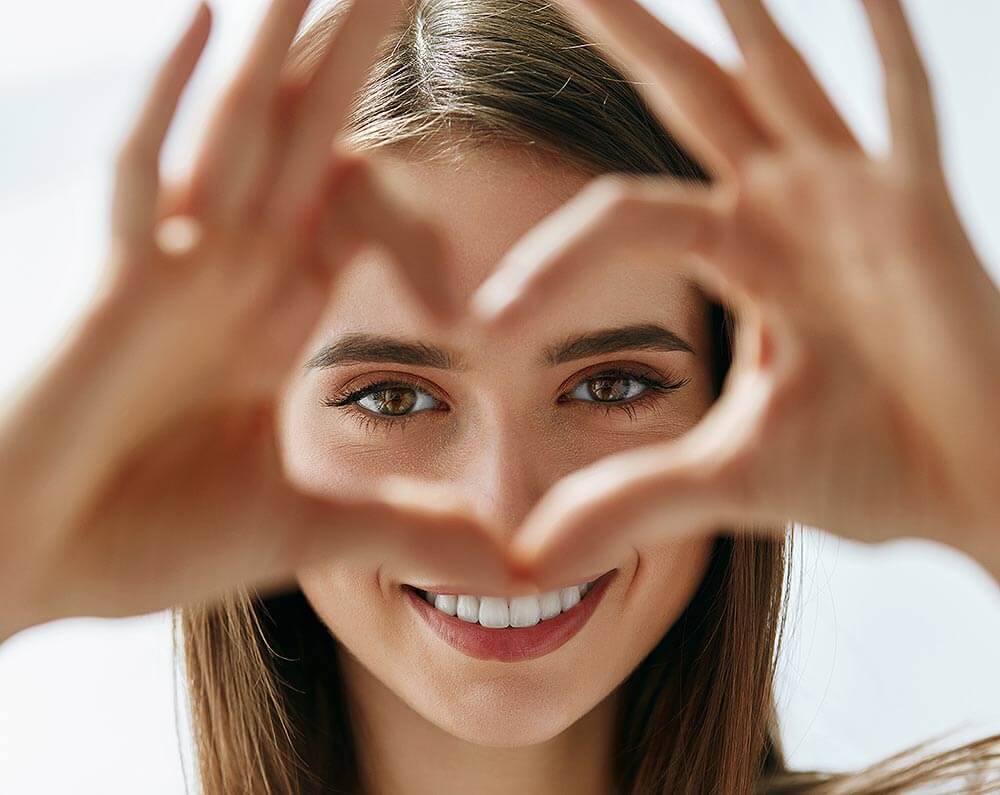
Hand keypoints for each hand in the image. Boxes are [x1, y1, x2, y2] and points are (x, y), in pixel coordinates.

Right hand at [0, 0, 509, 641]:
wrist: (27, 566)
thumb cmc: (141, 538)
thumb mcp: (305, 529)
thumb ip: (406, 530)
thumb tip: (507, 566)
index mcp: (277, 312)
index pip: (357, 208)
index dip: (408, 172)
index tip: (465, 124)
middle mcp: (232, 270)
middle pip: (309, 135)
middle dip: (356, 50)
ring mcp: (171, 268)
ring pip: (238, 129)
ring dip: (282, 43)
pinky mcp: (113, 285)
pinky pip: (141, 174)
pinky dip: (170, 101)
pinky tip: (205, 16)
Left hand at [473, 0, 999, 587]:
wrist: (979, 487)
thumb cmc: (869, 469)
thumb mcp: (726, 481)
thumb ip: (628, 502)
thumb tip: (526, 560)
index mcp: (736, 256)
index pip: (616, 222)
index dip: (550, 266)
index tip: (486, 325)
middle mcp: (785, 208)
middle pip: (682, 96)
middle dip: (623, 30)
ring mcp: (854, 199)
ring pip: (779, 78)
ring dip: (738, 12)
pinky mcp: (924, 211)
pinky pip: (905, 108)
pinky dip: (886, 45)